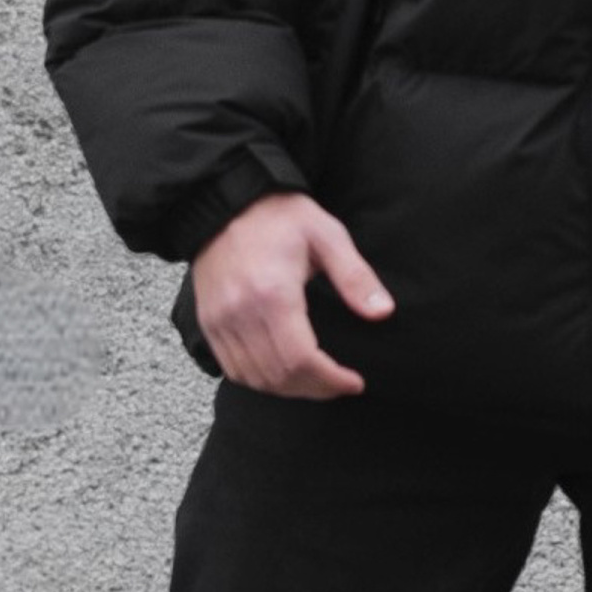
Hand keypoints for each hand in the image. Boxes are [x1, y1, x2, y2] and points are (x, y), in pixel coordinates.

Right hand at [191, 193, 393, 398]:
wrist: (226, 201)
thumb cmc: (280, 216)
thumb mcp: (327, 236)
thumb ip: (355, 276)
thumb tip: (383, 312)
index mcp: (272, 293)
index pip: (300, 360)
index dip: (330, 380)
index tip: (354, 382)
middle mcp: (240, 313)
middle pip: (278, 376)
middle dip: (316, 389)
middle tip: (341, 385)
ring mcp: (219, 321)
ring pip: (255, 379)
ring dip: (289, 389)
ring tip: (318, 381)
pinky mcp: (208, 323)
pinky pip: (233, 369)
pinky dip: (261, 380)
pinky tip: (285, 373)